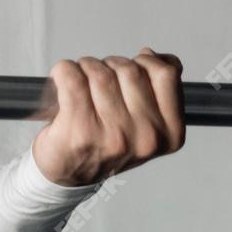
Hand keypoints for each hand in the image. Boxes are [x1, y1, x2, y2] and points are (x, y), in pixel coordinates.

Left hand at [31, 47, 185, 186]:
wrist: (67, 176)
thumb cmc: (105, 144)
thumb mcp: (146, 123)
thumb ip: (159, 90)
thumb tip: (155, 56)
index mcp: (169, 133)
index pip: (166, 75)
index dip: (145, 61)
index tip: (131, 67)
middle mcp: (146, 137)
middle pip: (130, 69)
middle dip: (110, 65)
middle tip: (98, 80)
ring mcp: (114, 135)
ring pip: (100, 72)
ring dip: (85, 68)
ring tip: (79, 84)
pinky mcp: (80, 129)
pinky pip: (72, 78)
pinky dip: (63, 71)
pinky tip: (62, 80)